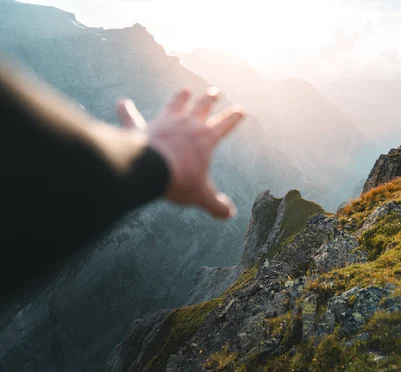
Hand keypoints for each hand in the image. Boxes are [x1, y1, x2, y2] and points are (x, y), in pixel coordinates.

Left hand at [116, 88, 243, 218]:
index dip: (234, 117)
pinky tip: (121, 102)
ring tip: (184, 90)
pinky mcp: (140, 127)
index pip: (225, 124)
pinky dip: (125, 110)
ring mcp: (163, 123)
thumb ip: (217, 205)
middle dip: (209, 100)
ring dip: (180, 98)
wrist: (150, 171)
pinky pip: (131, 116)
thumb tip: (229, 214)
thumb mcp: (202, 196)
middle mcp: (187, 125)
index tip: (241, 109)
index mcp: (206, 138)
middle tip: (214, 92)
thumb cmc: (180, 180)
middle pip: (201, 107)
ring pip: (175, 104)